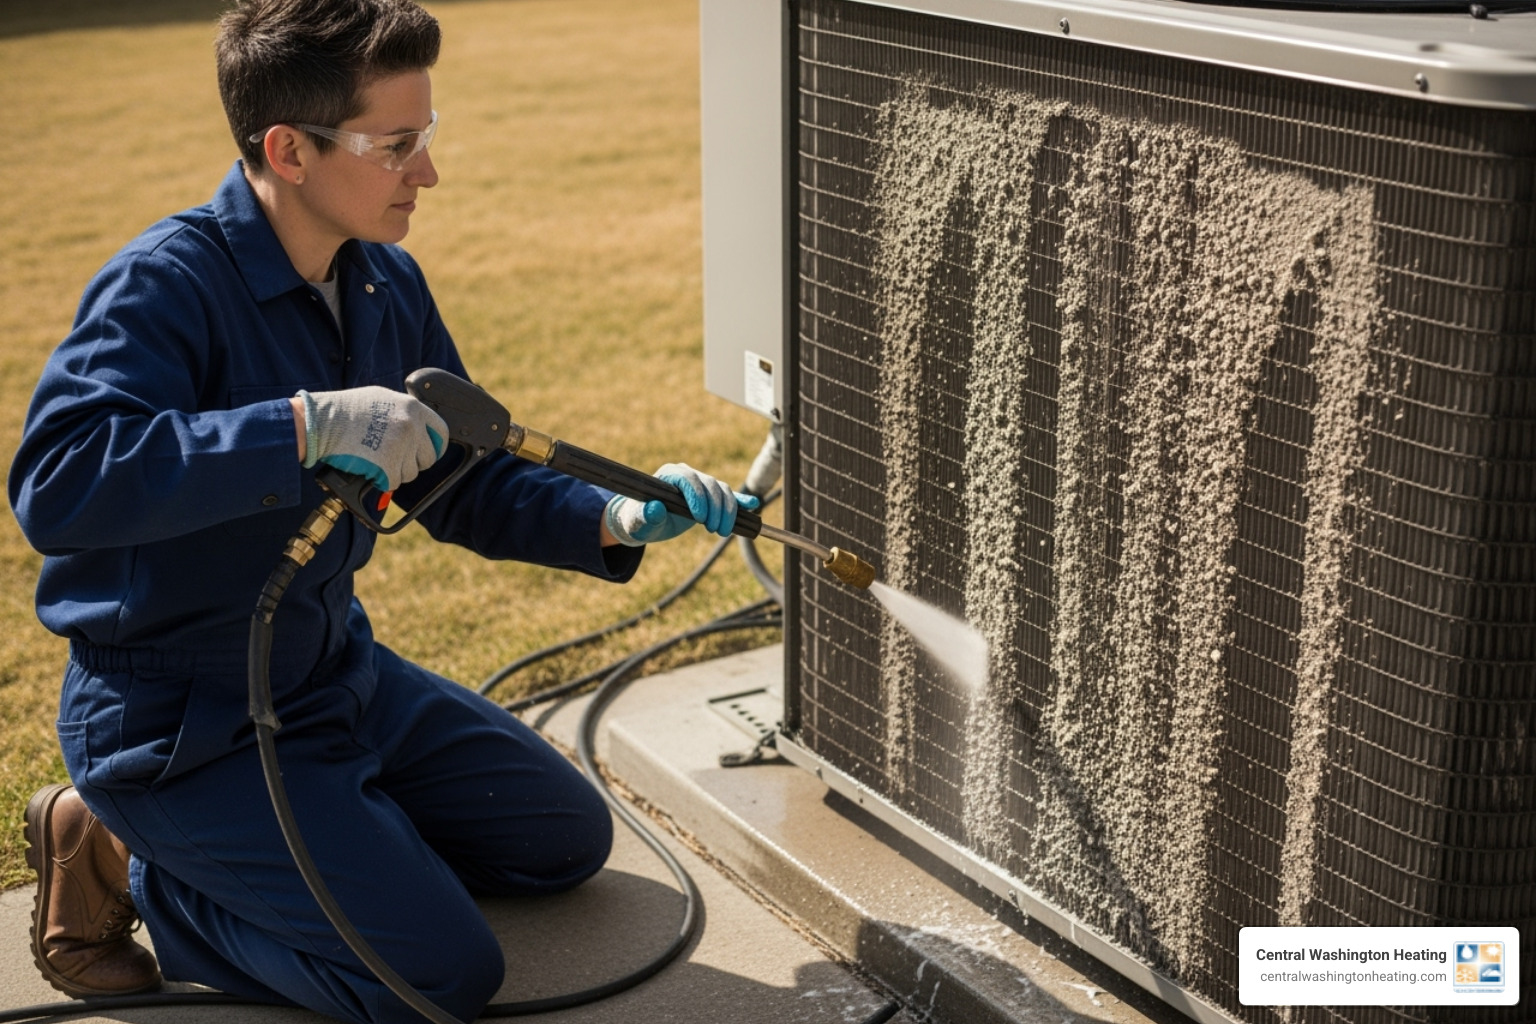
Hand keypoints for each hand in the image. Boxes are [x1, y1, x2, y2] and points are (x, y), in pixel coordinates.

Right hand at [297, 386, 447, 491]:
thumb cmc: (345, 410)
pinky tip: (369, 468)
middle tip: (395, 461)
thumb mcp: (381, 399)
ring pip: (410, 473)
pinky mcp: (388, 465)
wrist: (321, 421)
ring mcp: (401, 446)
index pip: (441, 431)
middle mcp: (411, 426)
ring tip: (375, 459)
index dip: (436, 445)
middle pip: (428, 458)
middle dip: (413, 463)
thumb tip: (417, 427)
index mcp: (412, 407)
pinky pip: (393, 483)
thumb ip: (402, 412)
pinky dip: (382, 480)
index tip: (429, 452)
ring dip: (395, 472)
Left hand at [604, 463, 760, 546]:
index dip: (697, 496)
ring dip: (728, 511)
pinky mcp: (710, 496)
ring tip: (722, 531)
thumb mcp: (638, 521)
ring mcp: (701, 484)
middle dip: (716, 508)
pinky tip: (752, 505)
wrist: (645, 522)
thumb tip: (655, 508)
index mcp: (669, 475)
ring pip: (722, 490)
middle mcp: (687, 475)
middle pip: (710, 484)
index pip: (688, 479)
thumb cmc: (638, 520)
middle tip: (714, 531)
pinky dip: (740, 501)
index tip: (699, 519)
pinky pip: (728, 495)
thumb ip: (645, 515)